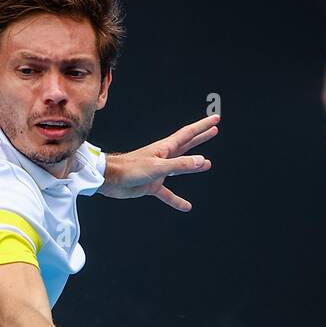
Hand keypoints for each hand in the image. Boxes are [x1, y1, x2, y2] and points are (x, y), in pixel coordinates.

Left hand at [99, 115, 218, 211]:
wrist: (110, 179)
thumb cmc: (130, 169)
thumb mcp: (158, 167)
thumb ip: (180, 165)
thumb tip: (202, 161)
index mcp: (165, 148)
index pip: (188, 134)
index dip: (203, 127)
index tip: (215, 120)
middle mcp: (164, 157)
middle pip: (187, 145)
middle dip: (201, 137)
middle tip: (214, 130)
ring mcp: (159, 171)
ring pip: (181, 167)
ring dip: (194, 164)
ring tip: (208, 164)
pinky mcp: (152, 185)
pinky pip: (168, 193)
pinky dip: (177, 199)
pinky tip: (186, 206)